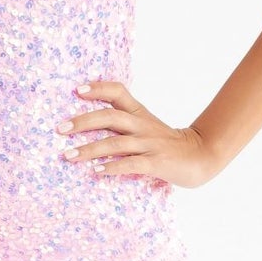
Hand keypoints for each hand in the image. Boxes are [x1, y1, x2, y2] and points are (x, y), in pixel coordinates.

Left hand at [56, 79, 217, 188]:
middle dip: (82, 121)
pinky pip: (131, 164)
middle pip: (110, 116)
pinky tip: (97, 172)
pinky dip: (112, 167)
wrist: (202, 156)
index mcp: (140, 114)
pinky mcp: (156, 163)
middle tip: (60, 129)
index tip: (77, 90)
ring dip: (89, 149)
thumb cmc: (168, 144)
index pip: (119, 92)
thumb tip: (90, 125)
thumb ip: (125, 123)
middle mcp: (142, 126)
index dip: (98, 88)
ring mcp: (150, 144)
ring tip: (68, 155)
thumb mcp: (147, 126)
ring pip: (115, 143)